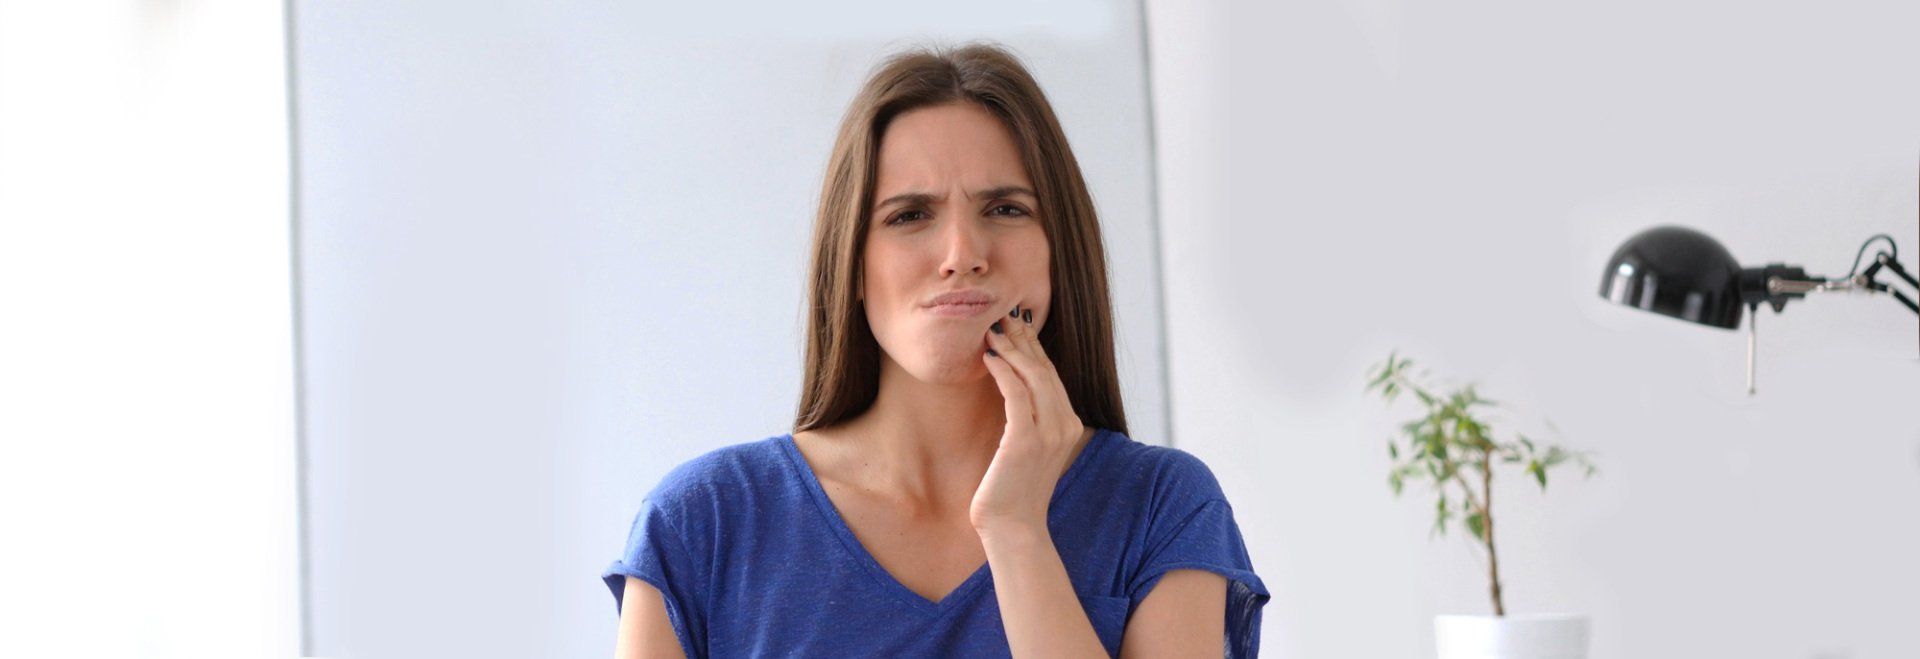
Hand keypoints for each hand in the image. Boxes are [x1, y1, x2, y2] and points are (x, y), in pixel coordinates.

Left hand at [971, 303, 1087, 536]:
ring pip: (1033, 376)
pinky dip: (1002, 370)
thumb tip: (1012, 389)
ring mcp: (1048, 432)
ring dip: (1012, 349)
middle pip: (1045, 369)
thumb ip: (1029, 421)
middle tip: (1004, 316)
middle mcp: (1065, 425)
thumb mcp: (1029, 450)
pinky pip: (1015, 393)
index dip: (1035, 347)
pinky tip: (988, 357)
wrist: (1013, 528)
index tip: (1018, 325)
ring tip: (993, 330)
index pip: (1052, 376)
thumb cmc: (1014, 491)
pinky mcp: (1025, 440)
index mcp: (1070, 425)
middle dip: (1025, 339)